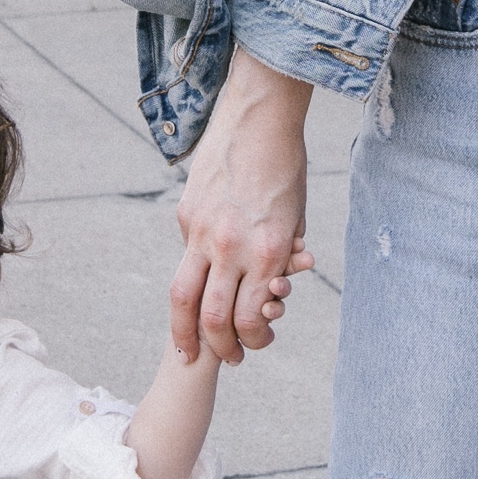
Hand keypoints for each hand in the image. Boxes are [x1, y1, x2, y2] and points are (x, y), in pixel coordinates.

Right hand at [171, 50, 312, 364]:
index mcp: (268, 250)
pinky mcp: (186, 215)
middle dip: (217, 349)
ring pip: (182, 297)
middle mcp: (232, 246)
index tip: (255, 345)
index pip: (252, 318)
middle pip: (211, 319)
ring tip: (187, 349)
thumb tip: (275, 289)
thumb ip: (284, 256)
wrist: (258, 119)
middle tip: (224, 359)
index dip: (254, 340)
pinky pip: (187, 255)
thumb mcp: (295, 218)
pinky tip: (201, 278)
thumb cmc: (286, 168)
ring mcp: (202, 232)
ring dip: (184, 332)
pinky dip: (194, 274)